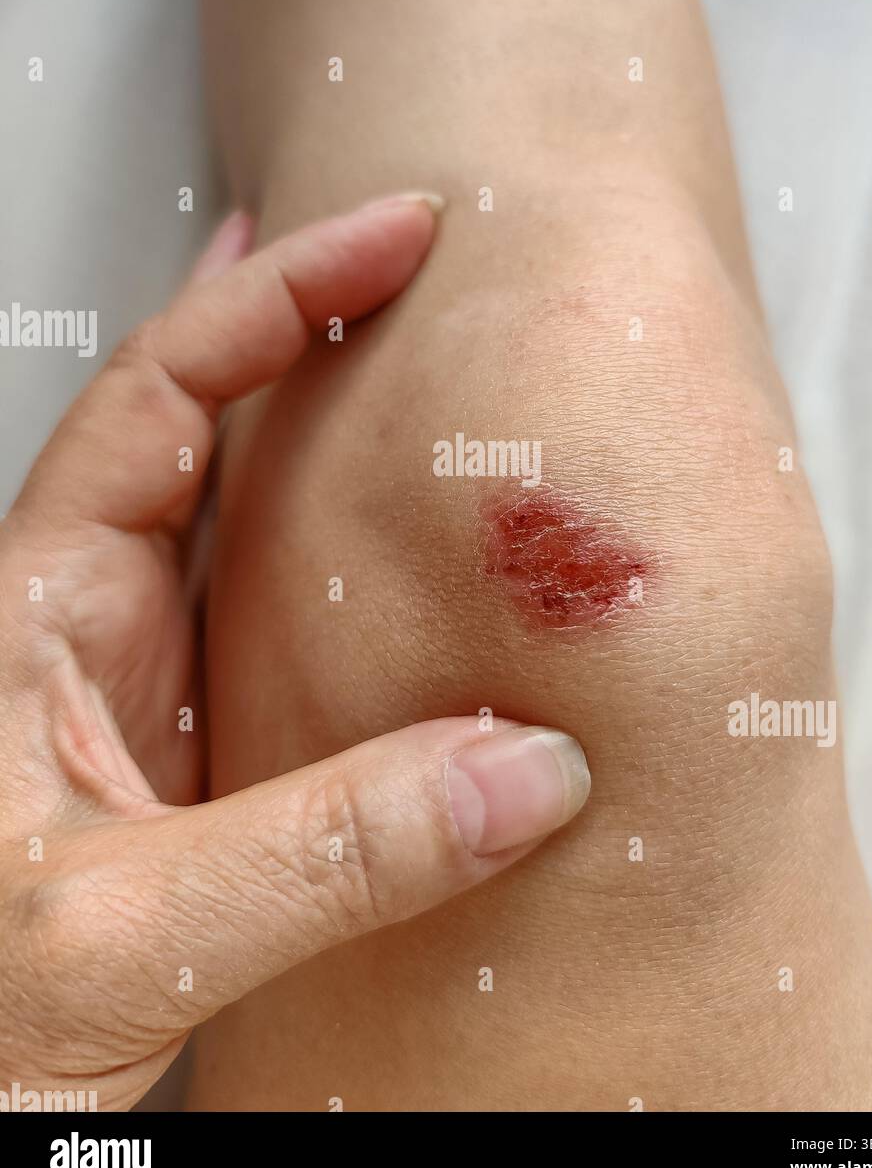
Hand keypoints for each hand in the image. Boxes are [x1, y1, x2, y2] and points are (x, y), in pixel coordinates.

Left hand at [0, 194, 589, 1109]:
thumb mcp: (125, 934)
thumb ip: (327, 858)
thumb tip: (525, 774)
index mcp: (34, 614)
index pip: (160, 393)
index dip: (273, 296)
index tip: (388, 234)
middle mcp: (90, 628)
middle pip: (205, 420)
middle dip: (309, 323)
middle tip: (416, 255)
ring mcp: (149, 690)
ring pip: (248, 522)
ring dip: (335, 442)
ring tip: (427, 369)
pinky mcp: (199, 758)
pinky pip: (289, 629)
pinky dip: (359, 575)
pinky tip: (415, 565)